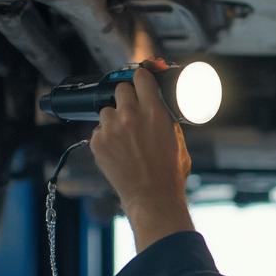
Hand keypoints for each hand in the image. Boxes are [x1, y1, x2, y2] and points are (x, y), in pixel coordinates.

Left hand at [89, 59, 194, 251]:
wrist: (152, 198)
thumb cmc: (169, 173)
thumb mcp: (178, 139)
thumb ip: (166, 118)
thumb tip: (159, 105)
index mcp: (154, 112)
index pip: (140, 77)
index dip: (141, 77)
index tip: (141, 79)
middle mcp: (130, 116)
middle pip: (120, 89)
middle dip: (127, 97)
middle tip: (133, 109)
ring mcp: (111, 129)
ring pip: (107, 110)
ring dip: (114, 117)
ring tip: (124, 134)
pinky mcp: (97, 143)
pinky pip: (98, 129)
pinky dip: (106, 136)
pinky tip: (117, 148)